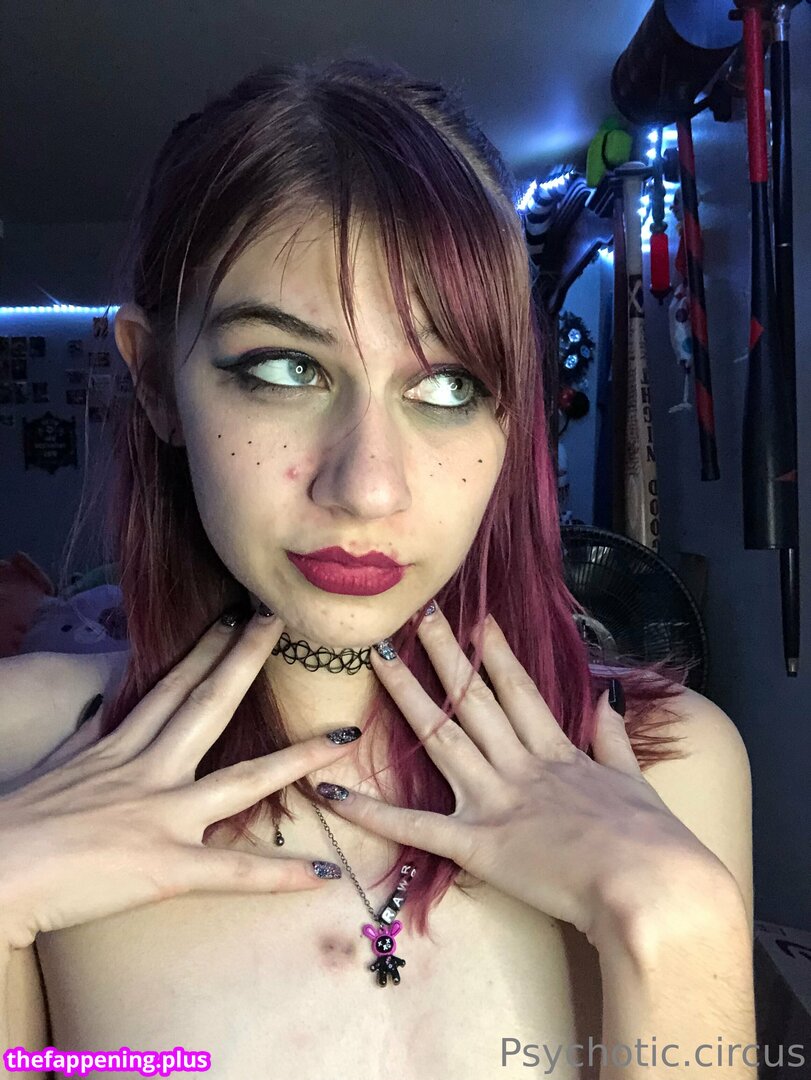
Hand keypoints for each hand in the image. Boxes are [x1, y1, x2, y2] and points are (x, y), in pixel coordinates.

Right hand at [0, 609, 355, 950]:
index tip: (234, 618)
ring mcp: (160, 816)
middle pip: (208, 704)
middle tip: (282, 621)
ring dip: (296, 759)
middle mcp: (147, 771)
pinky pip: (232, 872)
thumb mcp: (55, 765)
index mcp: (118, 749)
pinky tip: (322, 872)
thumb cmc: (13, 824)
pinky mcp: (164, 867)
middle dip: (247, 660)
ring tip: (341, 740)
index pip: (170, 687)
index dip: (205, 651)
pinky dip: (279, 875)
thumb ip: (86, 737)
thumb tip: (98, 706)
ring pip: (243, 780)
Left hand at [316, 603, 726, 947]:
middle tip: (416, 615)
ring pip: (441, 737)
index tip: (477, 619)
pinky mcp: (476, 844)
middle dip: (444, 654)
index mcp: (557, 752)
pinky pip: (415, 827)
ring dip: (407, 697)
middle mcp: (519, 765)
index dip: (495, 653)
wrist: (648, 885)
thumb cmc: (650, 840)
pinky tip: (334, 791)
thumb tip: (608, 699)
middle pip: (472, 699)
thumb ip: (613, 739)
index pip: (518, 690)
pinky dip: (372, 812)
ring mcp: (494, 800)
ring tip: (379, 658)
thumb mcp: (634, 780)